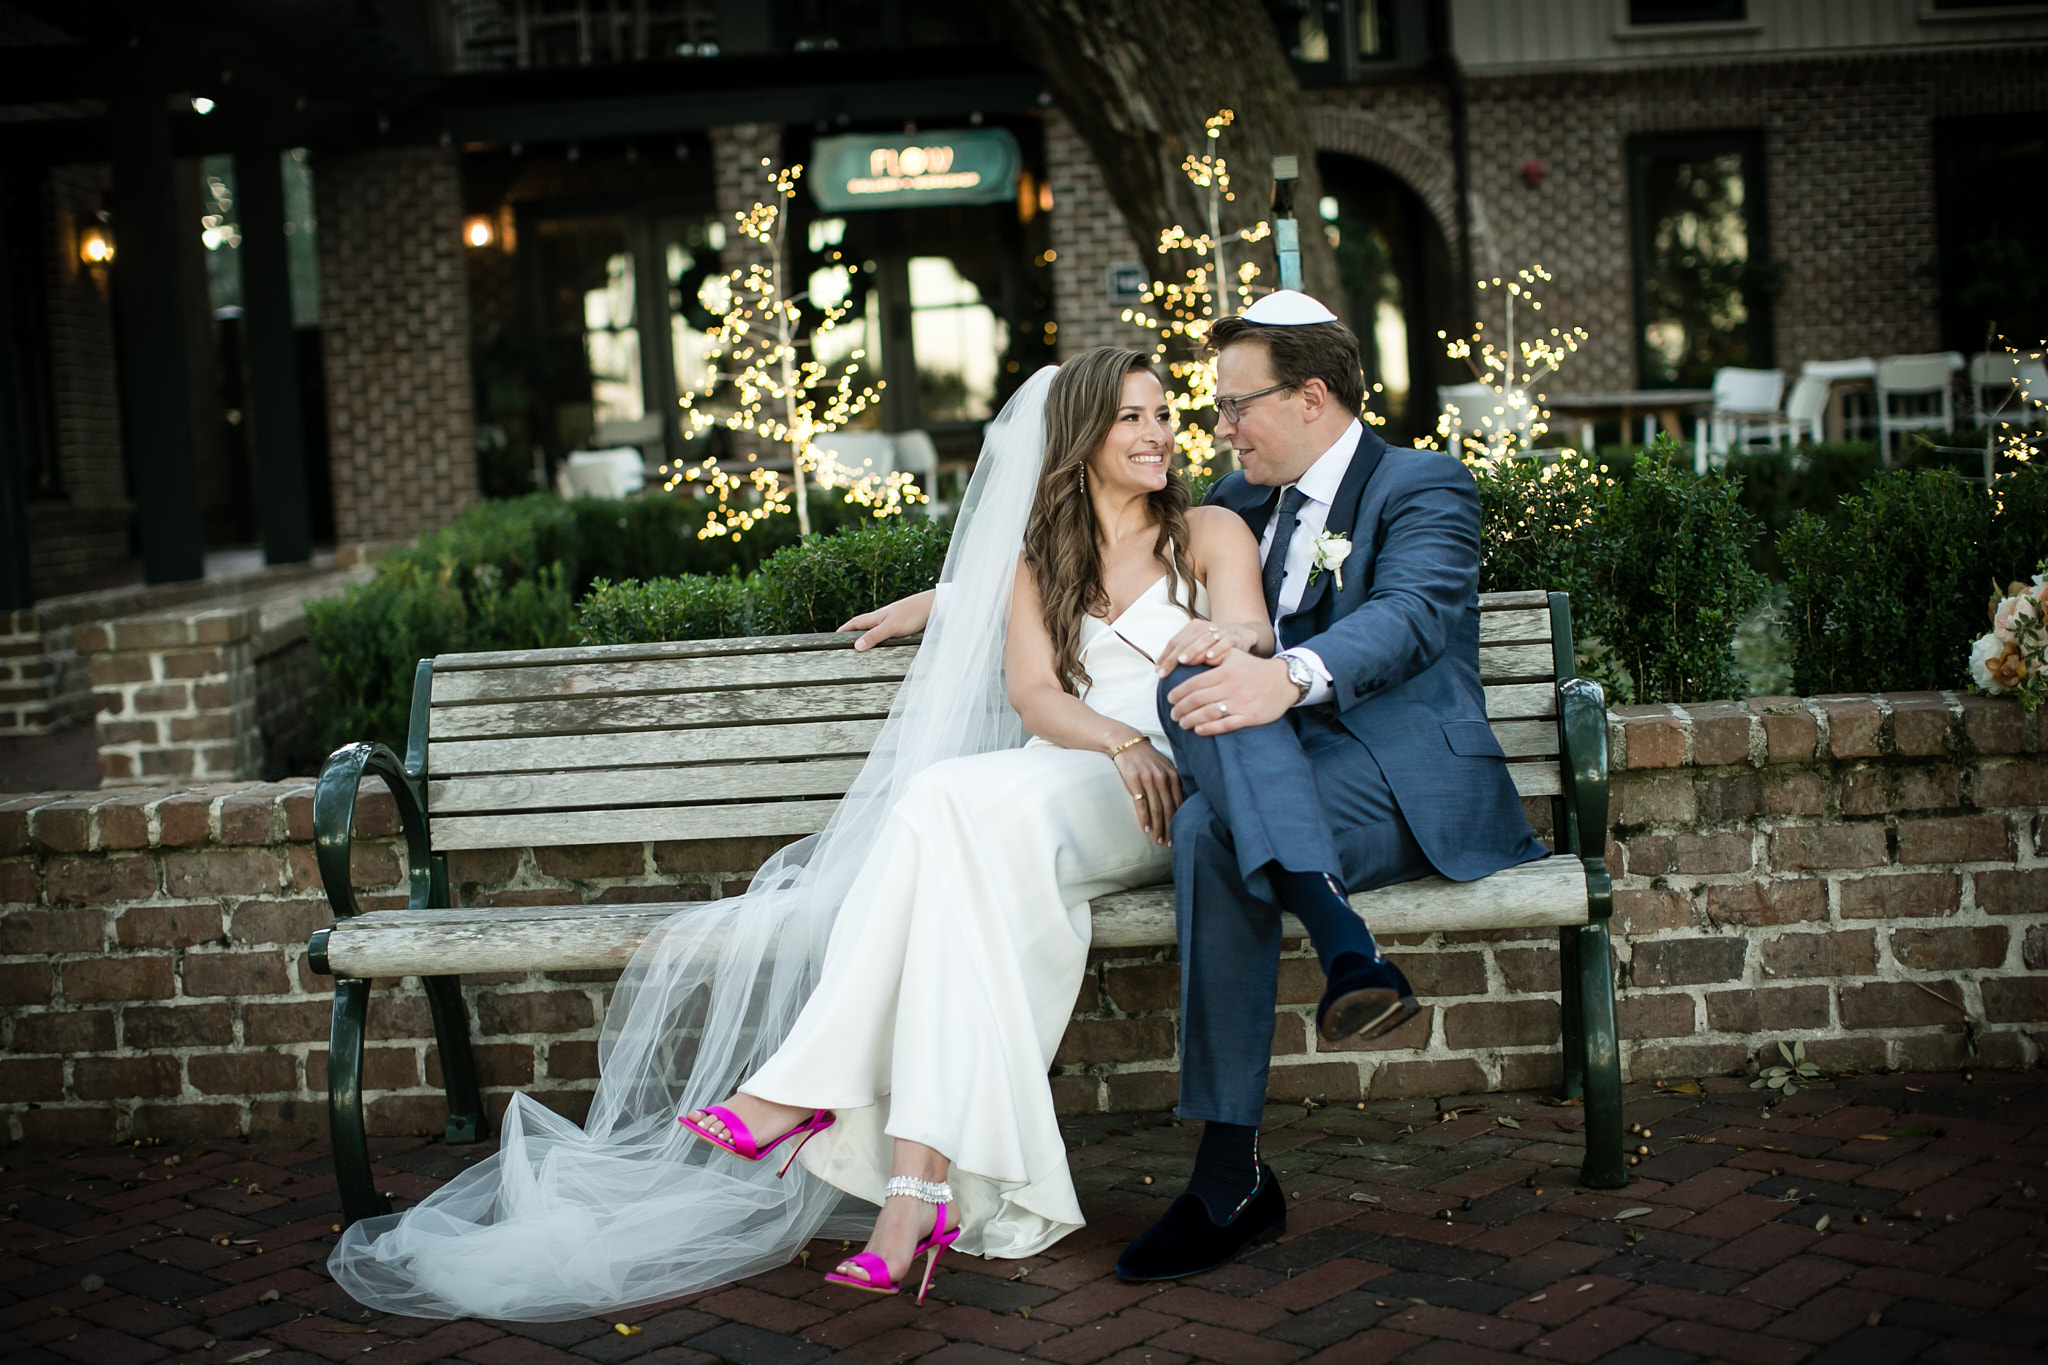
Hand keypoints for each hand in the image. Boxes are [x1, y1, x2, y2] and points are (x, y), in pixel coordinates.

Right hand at [838, 589, 935, 650]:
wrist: (933, 605)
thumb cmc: (912, 613)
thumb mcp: (891, 627)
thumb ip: (874, 636)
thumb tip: (856, 646)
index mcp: (876, 617)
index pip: (855, 623)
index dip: (844, 629)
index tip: (834, 636)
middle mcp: (882, 617)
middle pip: (863, 624)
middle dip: (853, 632)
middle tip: (845, 641)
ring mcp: (893, 619)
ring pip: (875, 628)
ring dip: (867, 634)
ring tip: (861, 644)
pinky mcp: (903, 623)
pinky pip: (887, 631)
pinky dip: (881, 637)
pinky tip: (885, 641)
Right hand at [1112, 739, 1182, 843]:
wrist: (1127, 743)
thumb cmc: (1147, 757)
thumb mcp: (1165, 765)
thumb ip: (1174, 781)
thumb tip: (1182, 801)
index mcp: (1173, 775)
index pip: (1179, 803)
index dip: (1179, 821)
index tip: (1178, 835)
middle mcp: (1163, 778)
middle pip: (1169, 809)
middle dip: (1169, 828)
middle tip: (1169, 843)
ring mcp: (1149, 780)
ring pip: (1156, 809)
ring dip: (1158, 827)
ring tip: (1158, 840)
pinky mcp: (1134, 782)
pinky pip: (1141, 804)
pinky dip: (1144, 818)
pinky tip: (1146, 828)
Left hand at [1156, 620, 1261, 675]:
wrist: (1243, 634)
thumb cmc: (1216, 645)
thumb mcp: (1199, 647)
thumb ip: (1183, 656)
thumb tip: (1160, 671)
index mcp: (1194, 628)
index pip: (1175, 642)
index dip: (1165, 657)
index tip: (1158, 672)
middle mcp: (1205, 627)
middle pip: (1186, 642)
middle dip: (1174, 658)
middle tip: (1165, 672)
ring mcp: (1221, 631)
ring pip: (1203, 640)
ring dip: (1193, 651)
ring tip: (1183, 662)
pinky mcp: (1235, 638)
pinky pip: (1225, 643)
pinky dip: (1217, 649)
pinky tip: (1210, 658)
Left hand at [1167, 652, 1298, 735]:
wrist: (1284, 680)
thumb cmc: (1254, 668)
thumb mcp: (1234, 655)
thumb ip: (1213, 655)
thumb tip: (1191, 656)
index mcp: (1224, 672)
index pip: (1194, 684)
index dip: (1178, 692)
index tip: (1170, 698)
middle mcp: (1231, 688)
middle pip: (1197, 700)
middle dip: (1180, 708)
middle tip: (1173, 713)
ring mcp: (1240, 703)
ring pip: (1208, 713)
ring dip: (1191, 720)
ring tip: (1182, 723)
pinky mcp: (1249, 717)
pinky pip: (1225, 725)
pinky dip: (1209, 728)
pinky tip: (1198, 730)